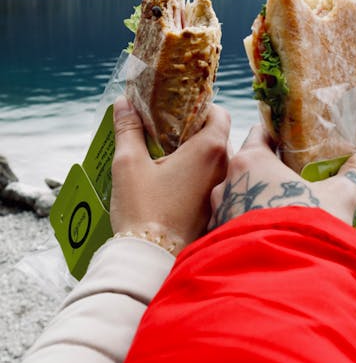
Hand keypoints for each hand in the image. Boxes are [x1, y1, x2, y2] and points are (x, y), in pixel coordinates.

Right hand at [111, 96, 230, 254]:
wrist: (152, 260)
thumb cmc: (143, 209)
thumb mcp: (129, 163)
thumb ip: (128, 129)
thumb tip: (123, 103)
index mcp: (210, 148)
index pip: (218, 112)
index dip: (199, 105)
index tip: (177, 108)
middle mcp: (225, 166)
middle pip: (217, 134)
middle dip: (193, 128)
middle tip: (166, 128)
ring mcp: (223, 189)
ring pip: (215, 158)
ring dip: (195, 152)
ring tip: (165, 152)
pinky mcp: (215, 207)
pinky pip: (212, 180)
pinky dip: (197, 173)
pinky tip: (172, 178)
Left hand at [209, 126, 355, 228]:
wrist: (281, 281)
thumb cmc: (306, 227)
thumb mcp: (338, 197)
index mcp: (251, 161)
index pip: (259, 134)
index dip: (276, 136)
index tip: (292, 142)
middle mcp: (228, 182)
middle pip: (247, 166)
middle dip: (268, 172)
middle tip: (292, 179)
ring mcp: (219, 212)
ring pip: (237, 197)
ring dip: (255, 201)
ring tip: (281, 211)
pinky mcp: (217, 241)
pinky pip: (232, 225)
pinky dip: (247, 227)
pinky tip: (268, 235)